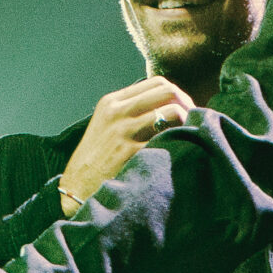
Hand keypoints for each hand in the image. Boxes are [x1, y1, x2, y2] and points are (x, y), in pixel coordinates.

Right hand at [59, 77, 195, 212]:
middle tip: (195, 121)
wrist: (76, 190)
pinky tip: (184, 151)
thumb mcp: (107, 127)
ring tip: (192, 136)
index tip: (185, 109)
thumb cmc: (97, 161)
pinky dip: (181, 141)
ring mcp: (123, 131)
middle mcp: (117, 111)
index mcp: (112, 102)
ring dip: (188, 121)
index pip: (157, 82)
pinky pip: (168, 137)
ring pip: (171, 110)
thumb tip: (169, 107)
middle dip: (187, 103)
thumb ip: (131, 113)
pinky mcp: (130, 152)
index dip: (178, 94)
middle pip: (167, 90)